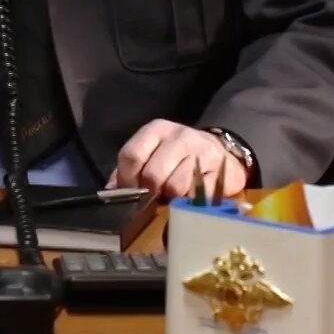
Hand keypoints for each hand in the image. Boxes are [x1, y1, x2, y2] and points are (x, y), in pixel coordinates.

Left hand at [107, 120, 246, 199]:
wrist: (219, 151)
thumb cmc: (177, 156)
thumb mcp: (151, 153)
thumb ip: (129, 170)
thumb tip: (112, 191)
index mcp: (156, 130)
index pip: (132, 155)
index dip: (127, 180)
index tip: (131, 192)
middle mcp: (179, 136)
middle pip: (153, 174)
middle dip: (151, 192)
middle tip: (156, 196)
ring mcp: (202, 151)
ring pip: (176, 186)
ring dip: (172, 198)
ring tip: (175, 196)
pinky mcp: (221, 169)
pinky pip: (198, 195)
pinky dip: (191, 203)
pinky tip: (192, 198)